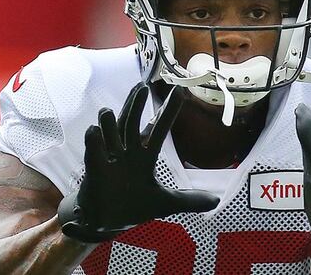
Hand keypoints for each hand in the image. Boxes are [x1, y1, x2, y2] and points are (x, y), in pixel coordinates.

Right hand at [58, 83, 219, 242]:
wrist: (106, 222)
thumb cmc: (133, 206)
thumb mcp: (165, 203)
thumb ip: (189, 200)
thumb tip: (216, 201)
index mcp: (145, 156)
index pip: (159, 128)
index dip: (168, 110)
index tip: (179, 90)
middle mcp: (128, 152)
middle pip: (132, 123)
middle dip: (135, 106)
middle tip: (142, 87)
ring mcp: (110, 158)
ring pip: (111, 133)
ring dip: (110, 122)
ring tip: (108, 111)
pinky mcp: (95, 170)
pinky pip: (94, 153)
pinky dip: (94, 143)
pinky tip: (94, 131)